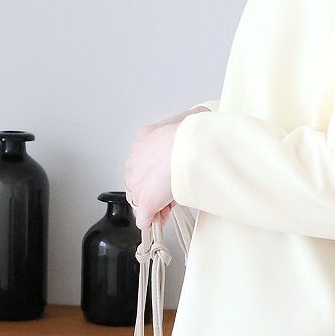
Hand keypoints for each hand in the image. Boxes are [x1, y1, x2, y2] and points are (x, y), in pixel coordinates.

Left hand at [124, 107, 208, 228]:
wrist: (191, 148)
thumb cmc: (192, 134)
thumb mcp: (189, 118)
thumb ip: (188, 119)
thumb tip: (198, 114)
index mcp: (144, 139)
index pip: (144, 161)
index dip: (158, 172)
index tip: (169, 176)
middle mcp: (136, 161)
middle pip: (140, 181)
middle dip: (155, 189)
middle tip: (170, 192)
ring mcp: (138, 183)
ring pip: (141, 199)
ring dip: (155, 205)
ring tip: (168, 206)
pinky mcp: (146, 202)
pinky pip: (144, 217)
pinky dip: (151, 221)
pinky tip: (159, 221)